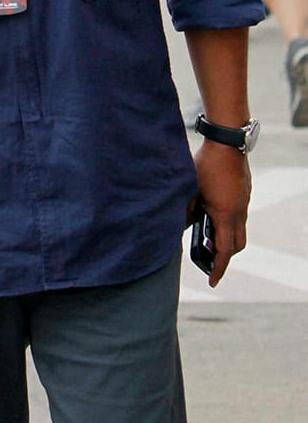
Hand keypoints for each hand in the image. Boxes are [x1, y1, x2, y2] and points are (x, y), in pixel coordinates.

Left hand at [191, 140, 251, 286]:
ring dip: (225, 236)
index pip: (224, 250)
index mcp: (225, 214)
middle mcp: (239, 212)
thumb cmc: (206, 165)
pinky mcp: (243, 194)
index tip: (211, 280)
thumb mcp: (189, 190)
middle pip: (236, 244)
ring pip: (238, 230)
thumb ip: (185, 211)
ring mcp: (243, 203)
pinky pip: (238, 216)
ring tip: (206, 235)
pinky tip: (210, 213)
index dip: (217, 267)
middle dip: (224, 255)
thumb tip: (179, 227)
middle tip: (209, 259)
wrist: (226, 142)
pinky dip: (227, 222)